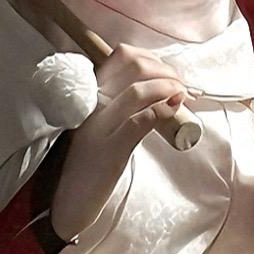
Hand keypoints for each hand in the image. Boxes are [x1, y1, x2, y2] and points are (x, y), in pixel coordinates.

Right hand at [52, 42, 196, 238]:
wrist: (69, 197)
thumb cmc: (89, 162)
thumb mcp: (100, 124)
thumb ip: (119, 103)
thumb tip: (155, 89)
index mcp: (91, 94)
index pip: (122, 56)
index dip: (154, 58)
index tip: (170, 73)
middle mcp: (94, 104)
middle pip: (135, 67)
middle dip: (168, 71)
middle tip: (183, 87)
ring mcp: (101, 126)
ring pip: (138, 90)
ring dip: (170, 87)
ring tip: (184, 95)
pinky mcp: (111, 150)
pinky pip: (138, 122)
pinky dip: (162, 110)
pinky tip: (176, 107)